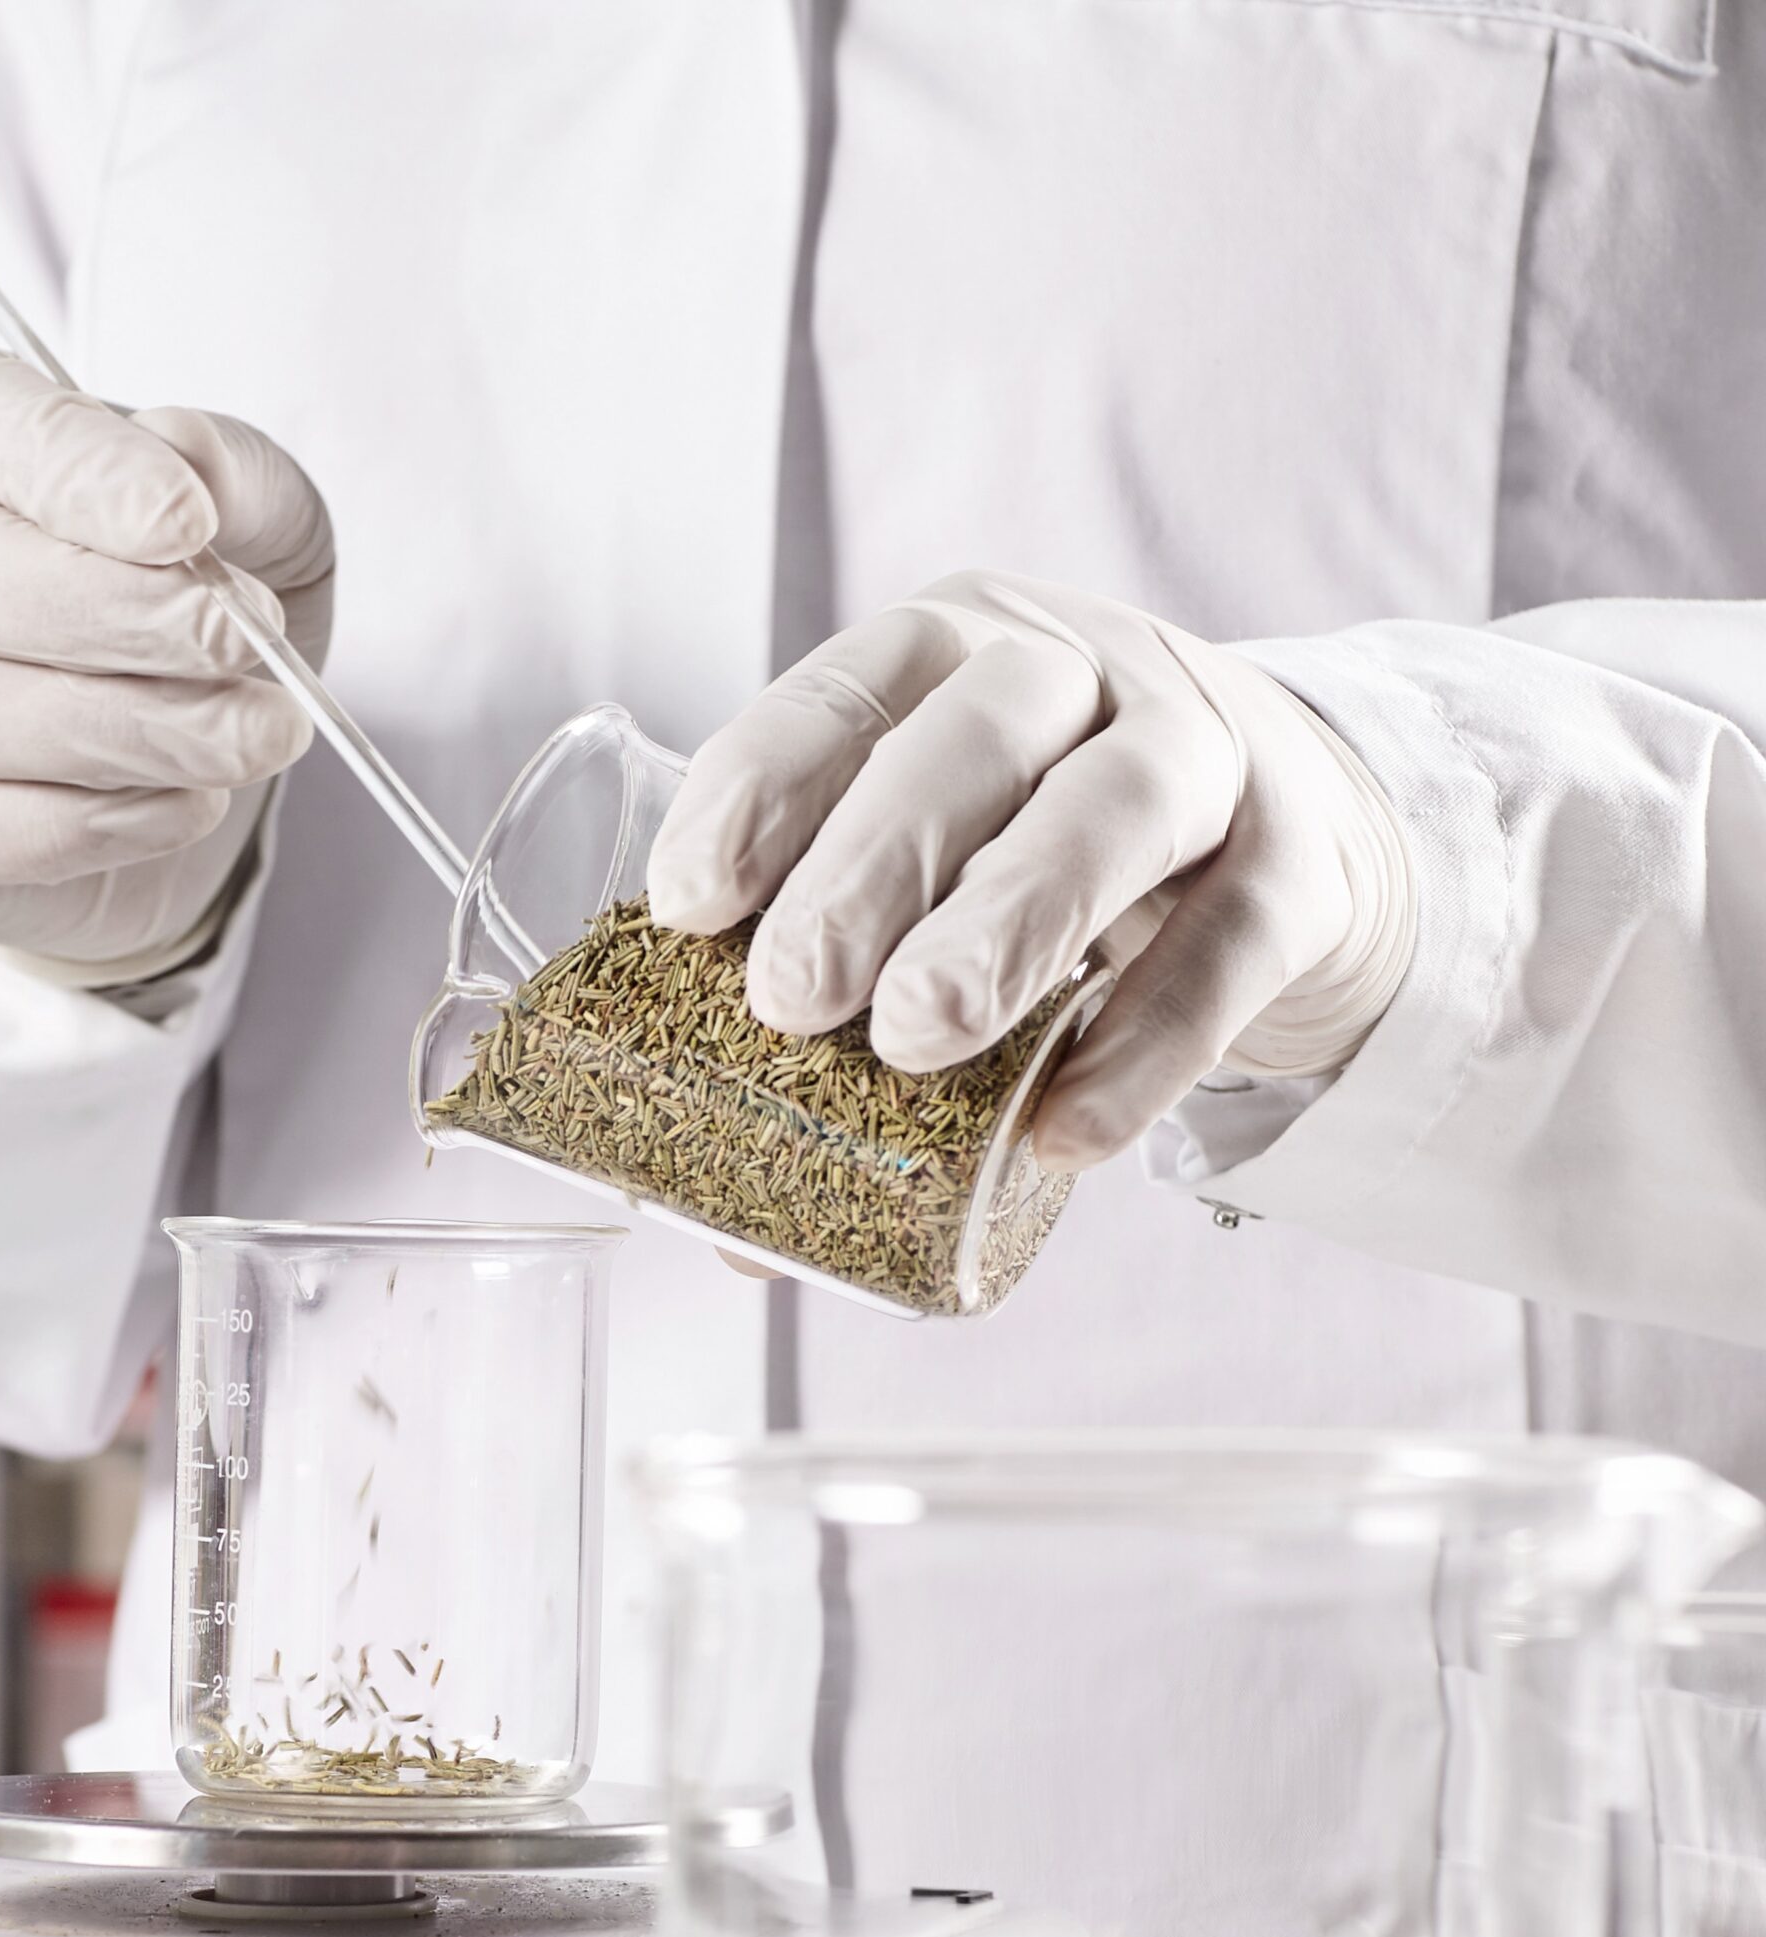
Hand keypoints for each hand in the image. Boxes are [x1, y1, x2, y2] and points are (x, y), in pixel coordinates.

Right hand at [0, 346, 333, 975]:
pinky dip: (80, 825)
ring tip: (247, 738)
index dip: (80, 473)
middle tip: (242, 646)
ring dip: (121, 732)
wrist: (153, 783)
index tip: (191, 521)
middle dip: (108, 615)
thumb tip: (190, 459)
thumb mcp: (255, 527)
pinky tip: (184, 808)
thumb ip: (237, 477)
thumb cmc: (180, 624)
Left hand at [645, 571, 1412, 1170]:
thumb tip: (734, 1226)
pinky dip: (1145, 1047)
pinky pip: (1227, 948)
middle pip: (972, 738)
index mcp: (947, 655)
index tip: (690, 906)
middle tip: (789, 997)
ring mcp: (1205, 751)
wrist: (1283, 840)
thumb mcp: (935, 885)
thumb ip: (840, 1011)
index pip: (842, 694)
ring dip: (1007, 922)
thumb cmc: (1043, 862)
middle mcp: (1076, 670)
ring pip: (1114, 808)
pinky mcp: (1300, 864)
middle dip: (869, 866)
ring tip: (917, 1040)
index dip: (758, 790)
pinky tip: (1062, 1133)